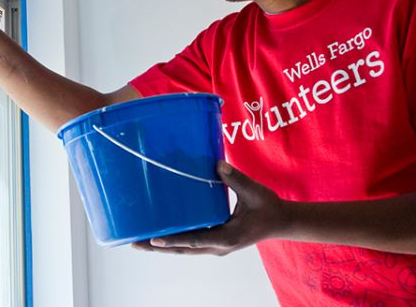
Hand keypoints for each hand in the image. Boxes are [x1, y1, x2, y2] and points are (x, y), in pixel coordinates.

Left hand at [132, 161, 288, 255]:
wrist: (281, 221)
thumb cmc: (269, 207)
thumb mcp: (254, 192)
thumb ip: (236, 179)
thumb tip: (217, 164)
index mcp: (227, 237)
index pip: (195, 240)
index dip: (174, 241)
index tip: (155, 240)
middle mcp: (217, 246)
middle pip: (183, 249)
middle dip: (158, 247)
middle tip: (134, 242)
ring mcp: (215, 246)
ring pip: (185, 249)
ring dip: (163, 247)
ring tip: (140, 241)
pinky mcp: (215, 241)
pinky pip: (191, 243)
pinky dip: (174, 241)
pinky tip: (161, 234)